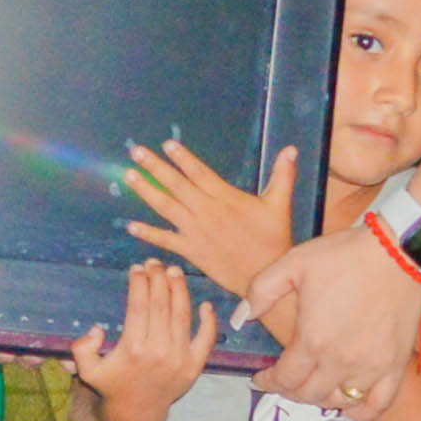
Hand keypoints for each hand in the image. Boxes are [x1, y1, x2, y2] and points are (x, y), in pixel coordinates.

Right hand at [66, 259, 216, 420]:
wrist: (136, 413)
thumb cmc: (111, 384)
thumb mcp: (86, 370)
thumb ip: (82, 348)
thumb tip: (97, 329)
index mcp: (132, 349)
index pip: (139, 305)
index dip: (139, 282)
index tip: (136, 268)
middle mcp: (158, 352)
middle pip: (161, 304)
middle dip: (158, 278)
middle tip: (155, 263)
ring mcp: (179, 359)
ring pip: (183, 315)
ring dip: (180, 289)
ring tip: (175, 272)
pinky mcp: (195, 366)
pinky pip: (205, 339)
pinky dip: (208, 321)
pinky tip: (204, 304)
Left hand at [121, 139, 295, 299]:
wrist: (265, 276)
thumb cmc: (273, 238)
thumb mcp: (280, 204)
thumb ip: (283, 174)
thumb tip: (291, 148)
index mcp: (225, 198)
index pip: (199, 172)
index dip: (182, 158)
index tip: (166, 144)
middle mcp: (206, 211)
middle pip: (176, 185)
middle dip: (155, 167)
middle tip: (136, 152)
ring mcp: (195, 232)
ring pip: (166, 208)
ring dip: (145, 191)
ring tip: (129, 177)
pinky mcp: (191, 251)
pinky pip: (165, 240)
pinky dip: (148, 233)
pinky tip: (130, 225)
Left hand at [245, 222, 420, 420]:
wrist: (399, 253)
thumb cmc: (345, 256)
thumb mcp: (294, 263)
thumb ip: (261, 291)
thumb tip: (241, 318)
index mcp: (313, 339)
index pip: (284, 377)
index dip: (267, 381)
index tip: (259, 378)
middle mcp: (340, 361)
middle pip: (308, 394)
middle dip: (290, 391)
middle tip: (284, 381)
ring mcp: (370, 367)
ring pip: (338, 401)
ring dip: (320, 399)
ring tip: (312, 387)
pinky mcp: (395, 366)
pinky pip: (378, 403)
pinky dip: (360, 412)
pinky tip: (347, 407)